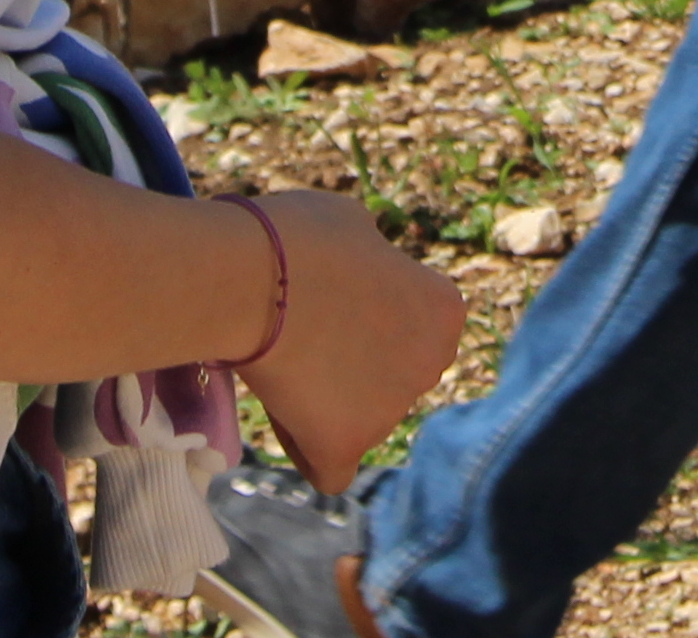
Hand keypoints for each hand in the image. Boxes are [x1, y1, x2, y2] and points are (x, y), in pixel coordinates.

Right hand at [233, 187, 463, 491]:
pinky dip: (312, 453)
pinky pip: (334, 470)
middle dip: (356, 365)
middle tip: (304, 336)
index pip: (414, 326)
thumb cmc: (300, 237)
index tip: (329, 301)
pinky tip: (289, 423)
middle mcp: (433, 364)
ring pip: (361, 420)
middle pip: (393, 378)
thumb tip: (363, 264)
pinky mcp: (348, 445)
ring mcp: (393, 410)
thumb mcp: (356, 226)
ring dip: (329, 403)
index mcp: (444, 310)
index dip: (369, 315)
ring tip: (282, 365)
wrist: (253, 276)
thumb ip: (372, 259)